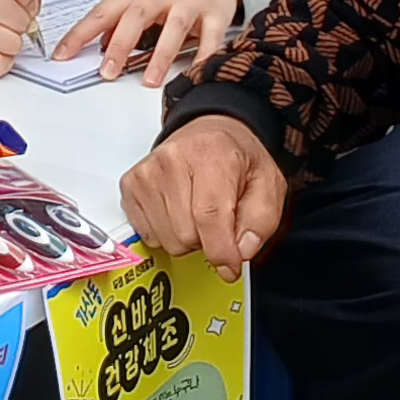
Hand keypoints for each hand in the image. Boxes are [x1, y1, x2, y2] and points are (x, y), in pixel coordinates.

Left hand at [63, 0, 241, 87]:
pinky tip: (195, 72)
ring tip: (149, 81)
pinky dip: (204, 55)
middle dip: (120, 45)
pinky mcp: (216, 13)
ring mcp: (190, 2)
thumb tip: (99, 42)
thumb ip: (120, 14)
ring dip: (161, 56)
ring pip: (174, 27)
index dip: (81, 33)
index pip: (103, 12)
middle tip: (107, 72)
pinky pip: (211, 36)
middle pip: (137, 17)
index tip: (62, 54)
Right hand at [120, 114, 285, 274]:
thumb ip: (261, 221)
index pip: (210, 215)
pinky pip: (148, 235)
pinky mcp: (131, 185)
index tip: (230, 267)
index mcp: (212, 155)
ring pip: (166, 240)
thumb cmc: (236, 158)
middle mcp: (173, 160)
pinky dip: (166, 233)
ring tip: (196, 213)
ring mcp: (147, 173)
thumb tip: (241, 251)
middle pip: (186, 234)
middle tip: (217, 221)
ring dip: (186, 238)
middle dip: (207, 241)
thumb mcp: (268, 184)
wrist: (211, 131)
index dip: (221, 252)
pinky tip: (177, 212)